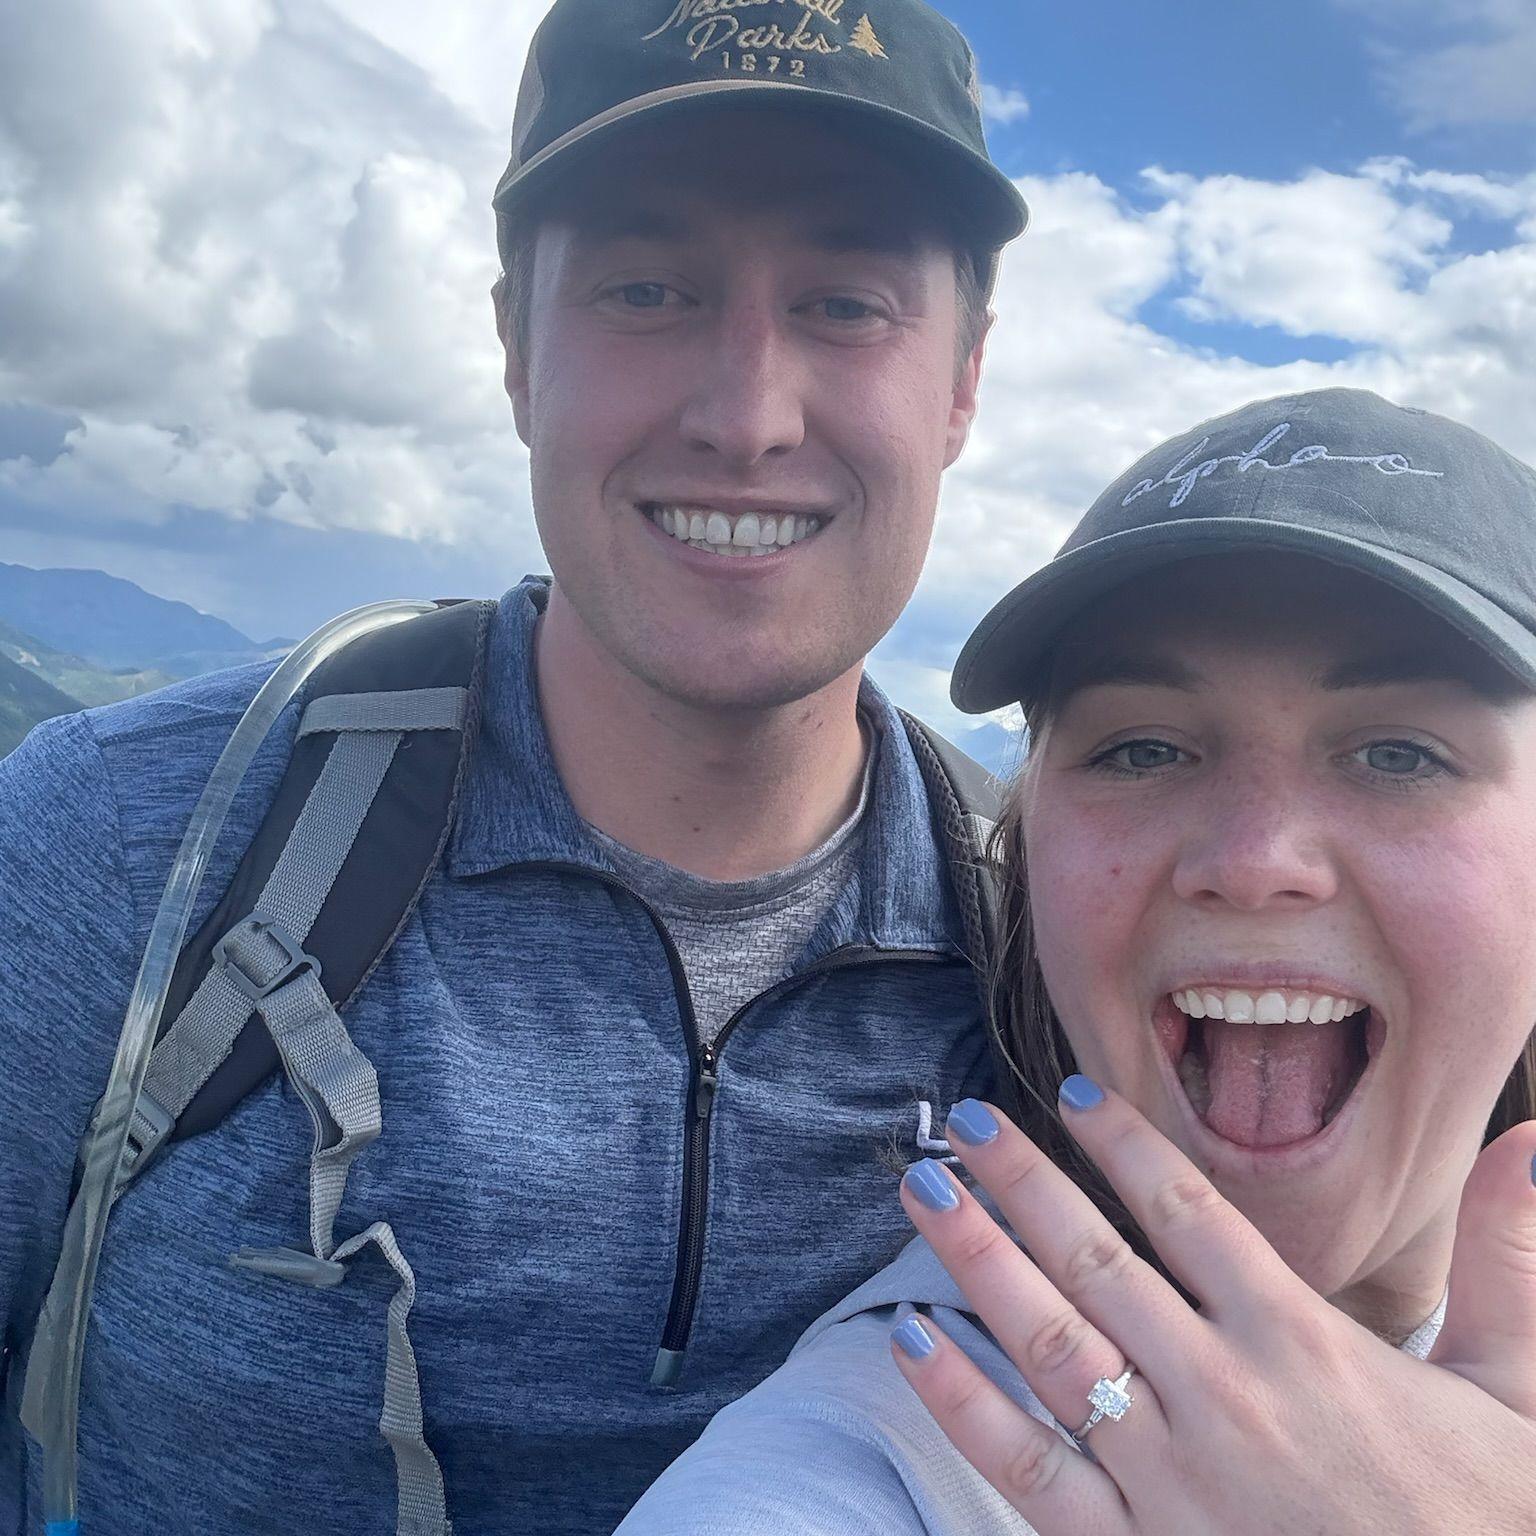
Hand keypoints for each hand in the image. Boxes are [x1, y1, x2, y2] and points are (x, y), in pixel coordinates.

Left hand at [889, 1081, 1535, 1535]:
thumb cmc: (1492, 1525)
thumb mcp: (1524, 1394)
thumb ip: (1507, 1260)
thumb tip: (1531, 1139)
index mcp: (1306, 1345)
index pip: (1188, 1210)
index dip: (1121, 1143)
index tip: (1067, 1095)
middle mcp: (1225, 1396)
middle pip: (1097, 1260)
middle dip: (1021, 1184)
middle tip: (963, 1125)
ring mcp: (1172, 1479)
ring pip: (1052, 1345)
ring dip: (978, 1262)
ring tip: (924, 1195)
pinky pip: (1030, 1470)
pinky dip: (965, 1404)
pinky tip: (909, 1343)